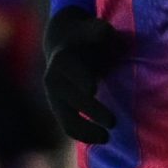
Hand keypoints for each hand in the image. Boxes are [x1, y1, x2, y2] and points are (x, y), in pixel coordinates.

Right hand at [42, 6, 123, 146]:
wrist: (62, 43)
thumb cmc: (86, 37)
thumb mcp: (93, 28)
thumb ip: (98, 30)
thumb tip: (105, 32)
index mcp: (64, 58)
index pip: (70, 71)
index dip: (80, 79)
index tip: (93, 89)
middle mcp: (54, 79)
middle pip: (72, 98)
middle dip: (92, 110)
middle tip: (113, 122)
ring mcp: (54, 96)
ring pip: (66, 119)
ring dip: (86, 130)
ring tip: (107, 138)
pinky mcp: (58, 107)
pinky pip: (68, 126)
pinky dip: (83, 135)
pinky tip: (102, 138)